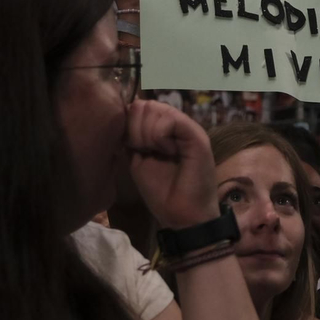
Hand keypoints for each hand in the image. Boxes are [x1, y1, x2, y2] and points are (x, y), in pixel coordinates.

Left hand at [126, 99, 216, 229]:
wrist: (182, 215)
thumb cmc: (161, 192)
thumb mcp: (138, 161)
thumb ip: (132, 139)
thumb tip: (122, 117)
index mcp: (162, 129)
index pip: (139, 107)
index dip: (128, 124)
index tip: (131, 147)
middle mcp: (176, 124)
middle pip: (144, 104)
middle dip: (136, 128)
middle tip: (144, 150)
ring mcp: (187, 128)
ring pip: (156, 108)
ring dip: (147, 133)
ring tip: (157, 152)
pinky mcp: (197, 135)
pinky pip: (170, 119)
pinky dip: (160, 135)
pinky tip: (167, 151)